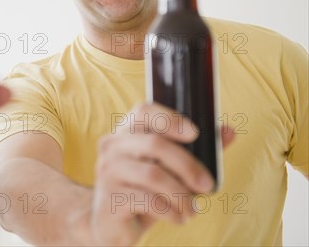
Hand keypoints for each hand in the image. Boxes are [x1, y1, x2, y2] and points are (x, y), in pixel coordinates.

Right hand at [88, 102, 234, 245]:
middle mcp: (112, 146)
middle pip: (154, 144)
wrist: (110, 224)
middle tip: (207, 185)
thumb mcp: (167, 170)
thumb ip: (196, 151)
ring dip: (182, 195)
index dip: (170, 118)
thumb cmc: (142, 191)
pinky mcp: (110, 197)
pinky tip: (178, 218)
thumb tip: (229, 131)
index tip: (195, 133)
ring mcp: (108, 170)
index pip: (143, 111)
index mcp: (126, 132)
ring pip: (153, 175)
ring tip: (192, 209)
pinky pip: (149, 201)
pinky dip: (171, 211)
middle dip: (188, 166)